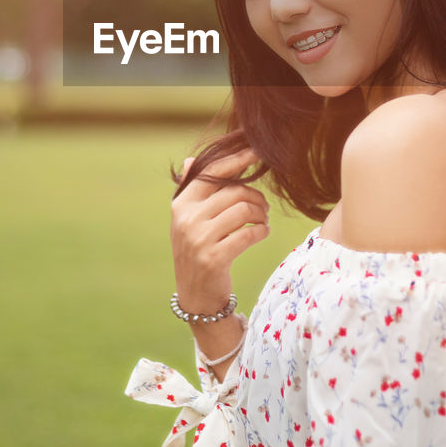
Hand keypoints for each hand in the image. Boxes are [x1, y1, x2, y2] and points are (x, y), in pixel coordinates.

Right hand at [169, 148, 269, 315]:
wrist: (195, 294)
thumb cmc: (197, 249)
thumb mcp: (188, 219)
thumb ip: (194, 190)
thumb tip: (192, 159)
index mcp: (181, 203)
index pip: (213, 172)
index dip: (238, 159)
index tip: (258, 151)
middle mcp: (187, 218)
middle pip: (235, 191)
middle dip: (257, 197)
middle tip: (264, 207)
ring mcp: (199, 238)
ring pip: (244, 210)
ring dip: (261, 214)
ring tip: (263, 221)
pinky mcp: (214, 258)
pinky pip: (249, 234)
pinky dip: (262, 231)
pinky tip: (262, 233)